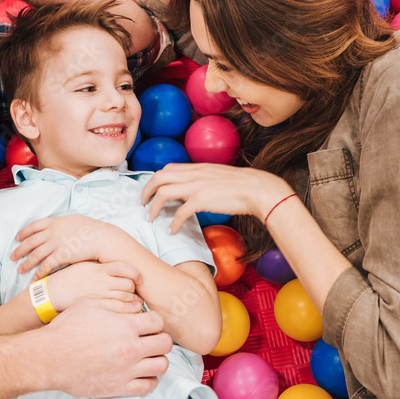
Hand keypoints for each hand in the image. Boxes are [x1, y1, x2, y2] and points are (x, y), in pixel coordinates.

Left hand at [12, 215, 123, 277]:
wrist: (101, 237)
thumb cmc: (90, 228)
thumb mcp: (73, 220)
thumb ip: (60, 223)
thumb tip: (56, 225)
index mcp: (54, 222)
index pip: (33, 226)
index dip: (24, 233)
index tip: (17, 238)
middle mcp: (52, 232)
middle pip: (30, 242)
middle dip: (19, 250)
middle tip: (12, 257)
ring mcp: (56, 244)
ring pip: (35, 255)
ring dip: (26, 263)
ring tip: (20, 270)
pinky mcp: (62, 255)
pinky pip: (47, 265)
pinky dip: (39, 272)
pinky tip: (36, 277)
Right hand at [42, 298, 172, 398]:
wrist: (50, 357)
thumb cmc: (67, 329)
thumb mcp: (91, 304)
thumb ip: (117, 303)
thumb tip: (137, 305)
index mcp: (125, 326)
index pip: (158, 322)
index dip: (154, 321)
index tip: (147, 324)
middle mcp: (130, 349)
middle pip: (165, 344)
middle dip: (160, 338)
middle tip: (150, 339)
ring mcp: (126, 370)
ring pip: (162, 366)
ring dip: (157, 359)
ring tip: (147, 356)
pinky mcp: (119, 387)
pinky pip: (148, 386)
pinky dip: (150, 379)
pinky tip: (141, 372)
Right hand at [47, 261, 142, 311]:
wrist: (52, 293)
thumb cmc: (67, 279)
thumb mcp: (84, 266)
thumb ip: (101, 267)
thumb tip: (118, 269)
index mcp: (98, 268)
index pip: (124, 267)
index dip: (135, 272)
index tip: (140, 278)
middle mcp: (101, 281)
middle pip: (128, 284)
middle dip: (134, 288)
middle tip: (134, 291)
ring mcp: (100, 295)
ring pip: (126, 298)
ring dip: (132, 300)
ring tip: (133, 302)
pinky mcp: (97, 308)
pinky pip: (118, 309)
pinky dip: (127, 311)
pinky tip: (128, 312)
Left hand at [141, 163, 294, 233]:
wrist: (257, 188)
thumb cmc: (240, 185)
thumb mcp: (217, 175)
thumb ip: (202, 179)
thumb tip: (190, 188)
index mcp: (196, 167)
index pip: (167, 168)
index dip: (154, 179)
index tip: (150, 191)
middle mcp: (193, 174)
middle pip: (158, 177)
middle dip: (146, 191)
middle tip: (142, 204)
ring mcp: (196, 186)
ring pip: (164, 192)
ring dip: (153, 207)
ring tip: (150, 218)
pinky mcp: (202, 200)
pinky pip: (180, 212)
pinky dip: (173, 223)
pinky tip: (172, 230)